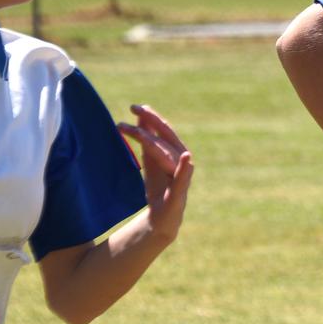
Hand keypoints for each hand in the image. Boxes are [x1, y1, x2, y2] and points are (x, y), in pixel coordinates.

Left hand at [117, 104, 193, 242]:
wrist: (162, 216)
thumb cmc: (158, 185)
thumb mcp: (150, 159)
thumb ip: (148, 138)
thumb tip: (141, 115)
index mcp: (174, 150)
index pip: (163, 129)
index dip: (150, 117)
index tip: (135, 107)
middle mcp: (181, 159)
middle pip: (166, 138)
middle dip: (152, 123)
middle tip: (136, 110)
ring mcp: (182, 175)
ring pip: (168, 155)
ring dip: (155, 142)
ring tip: (140, 134)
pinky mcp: (180, 191)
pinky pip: (183, 178)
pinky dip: (185, 167)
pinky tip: (188, 158)